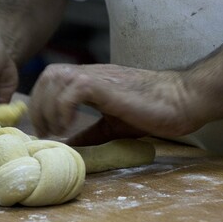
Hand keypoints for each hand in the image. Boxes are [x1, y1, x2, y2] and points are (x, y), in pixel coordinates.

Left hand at [29, 63, 202, 144]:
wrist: (183, 101)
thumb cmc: (152, 111)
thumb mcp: (110, 126)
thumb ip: (87, 134)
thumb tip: (67, 148)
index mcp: (89, 80)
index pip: (51, 79)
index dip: (40, 102)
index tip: (44, 131)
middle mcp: (89, 73)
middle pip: (48, 76)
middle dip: (39, 106)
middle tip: (46, 133)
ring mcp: (97, 76)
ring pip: (55, 79)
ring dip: (49, 108)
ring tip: (58, 131)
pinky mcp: (106, 84)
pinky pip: (73, 90)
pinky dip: (64, 109)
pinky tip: (70, 128)